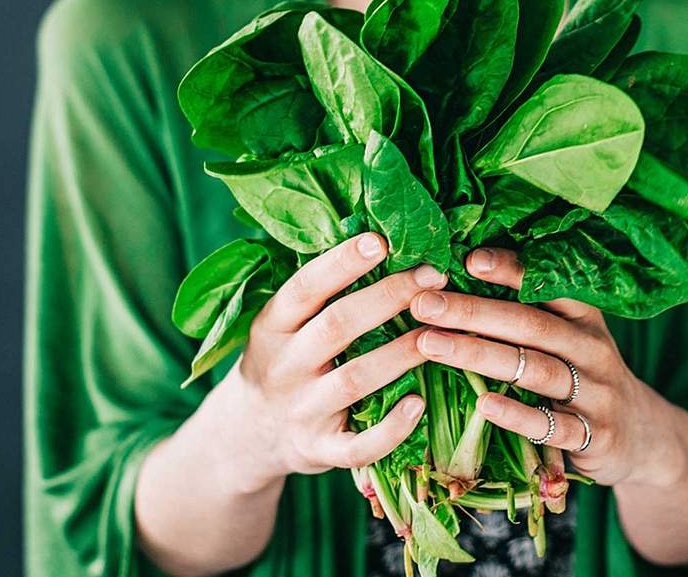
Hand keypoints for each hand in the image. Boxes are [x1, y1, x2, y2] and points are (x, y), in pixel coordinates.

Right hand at [225, 232, 446, 490]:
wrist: (249, 435)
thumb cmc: (283, 361)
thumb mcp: (282, 325)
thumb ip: (319, 293)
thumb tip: (378, 236)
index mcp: (272, 326)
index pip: (305, 288)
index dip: (342, 263)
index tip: (381, 240)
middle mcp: (284, 366)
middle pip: (337, 326)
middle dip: (388, 297)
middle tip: (433, 276)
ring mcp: (301, 411)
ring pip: (354, 380)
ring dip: (399, 355)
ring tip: (439, 332)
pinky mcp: (319, 451)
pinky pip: (357, 446)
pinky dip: (390, 430)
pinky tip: (419, 405)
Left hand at [409, 247, 686, 487]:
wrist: (642, 437)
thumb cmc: (584, 377)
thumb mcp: (569, 340)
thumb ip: (527, 315)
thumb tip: (459, 277)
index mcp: (584, 317)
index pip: (547, 284)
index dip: (509, 269)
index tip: (466, 259)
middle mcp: (592, 348)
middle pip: (530, 324)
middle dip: (473, 312)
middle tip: (424, 304)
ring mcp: (596, 392)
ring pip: (535, 369)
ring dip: (480, 355)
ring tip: (430, 345)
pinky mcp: (593, 436)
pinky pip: (551, 424)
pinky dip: (517, 415)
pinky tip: (482, 405)